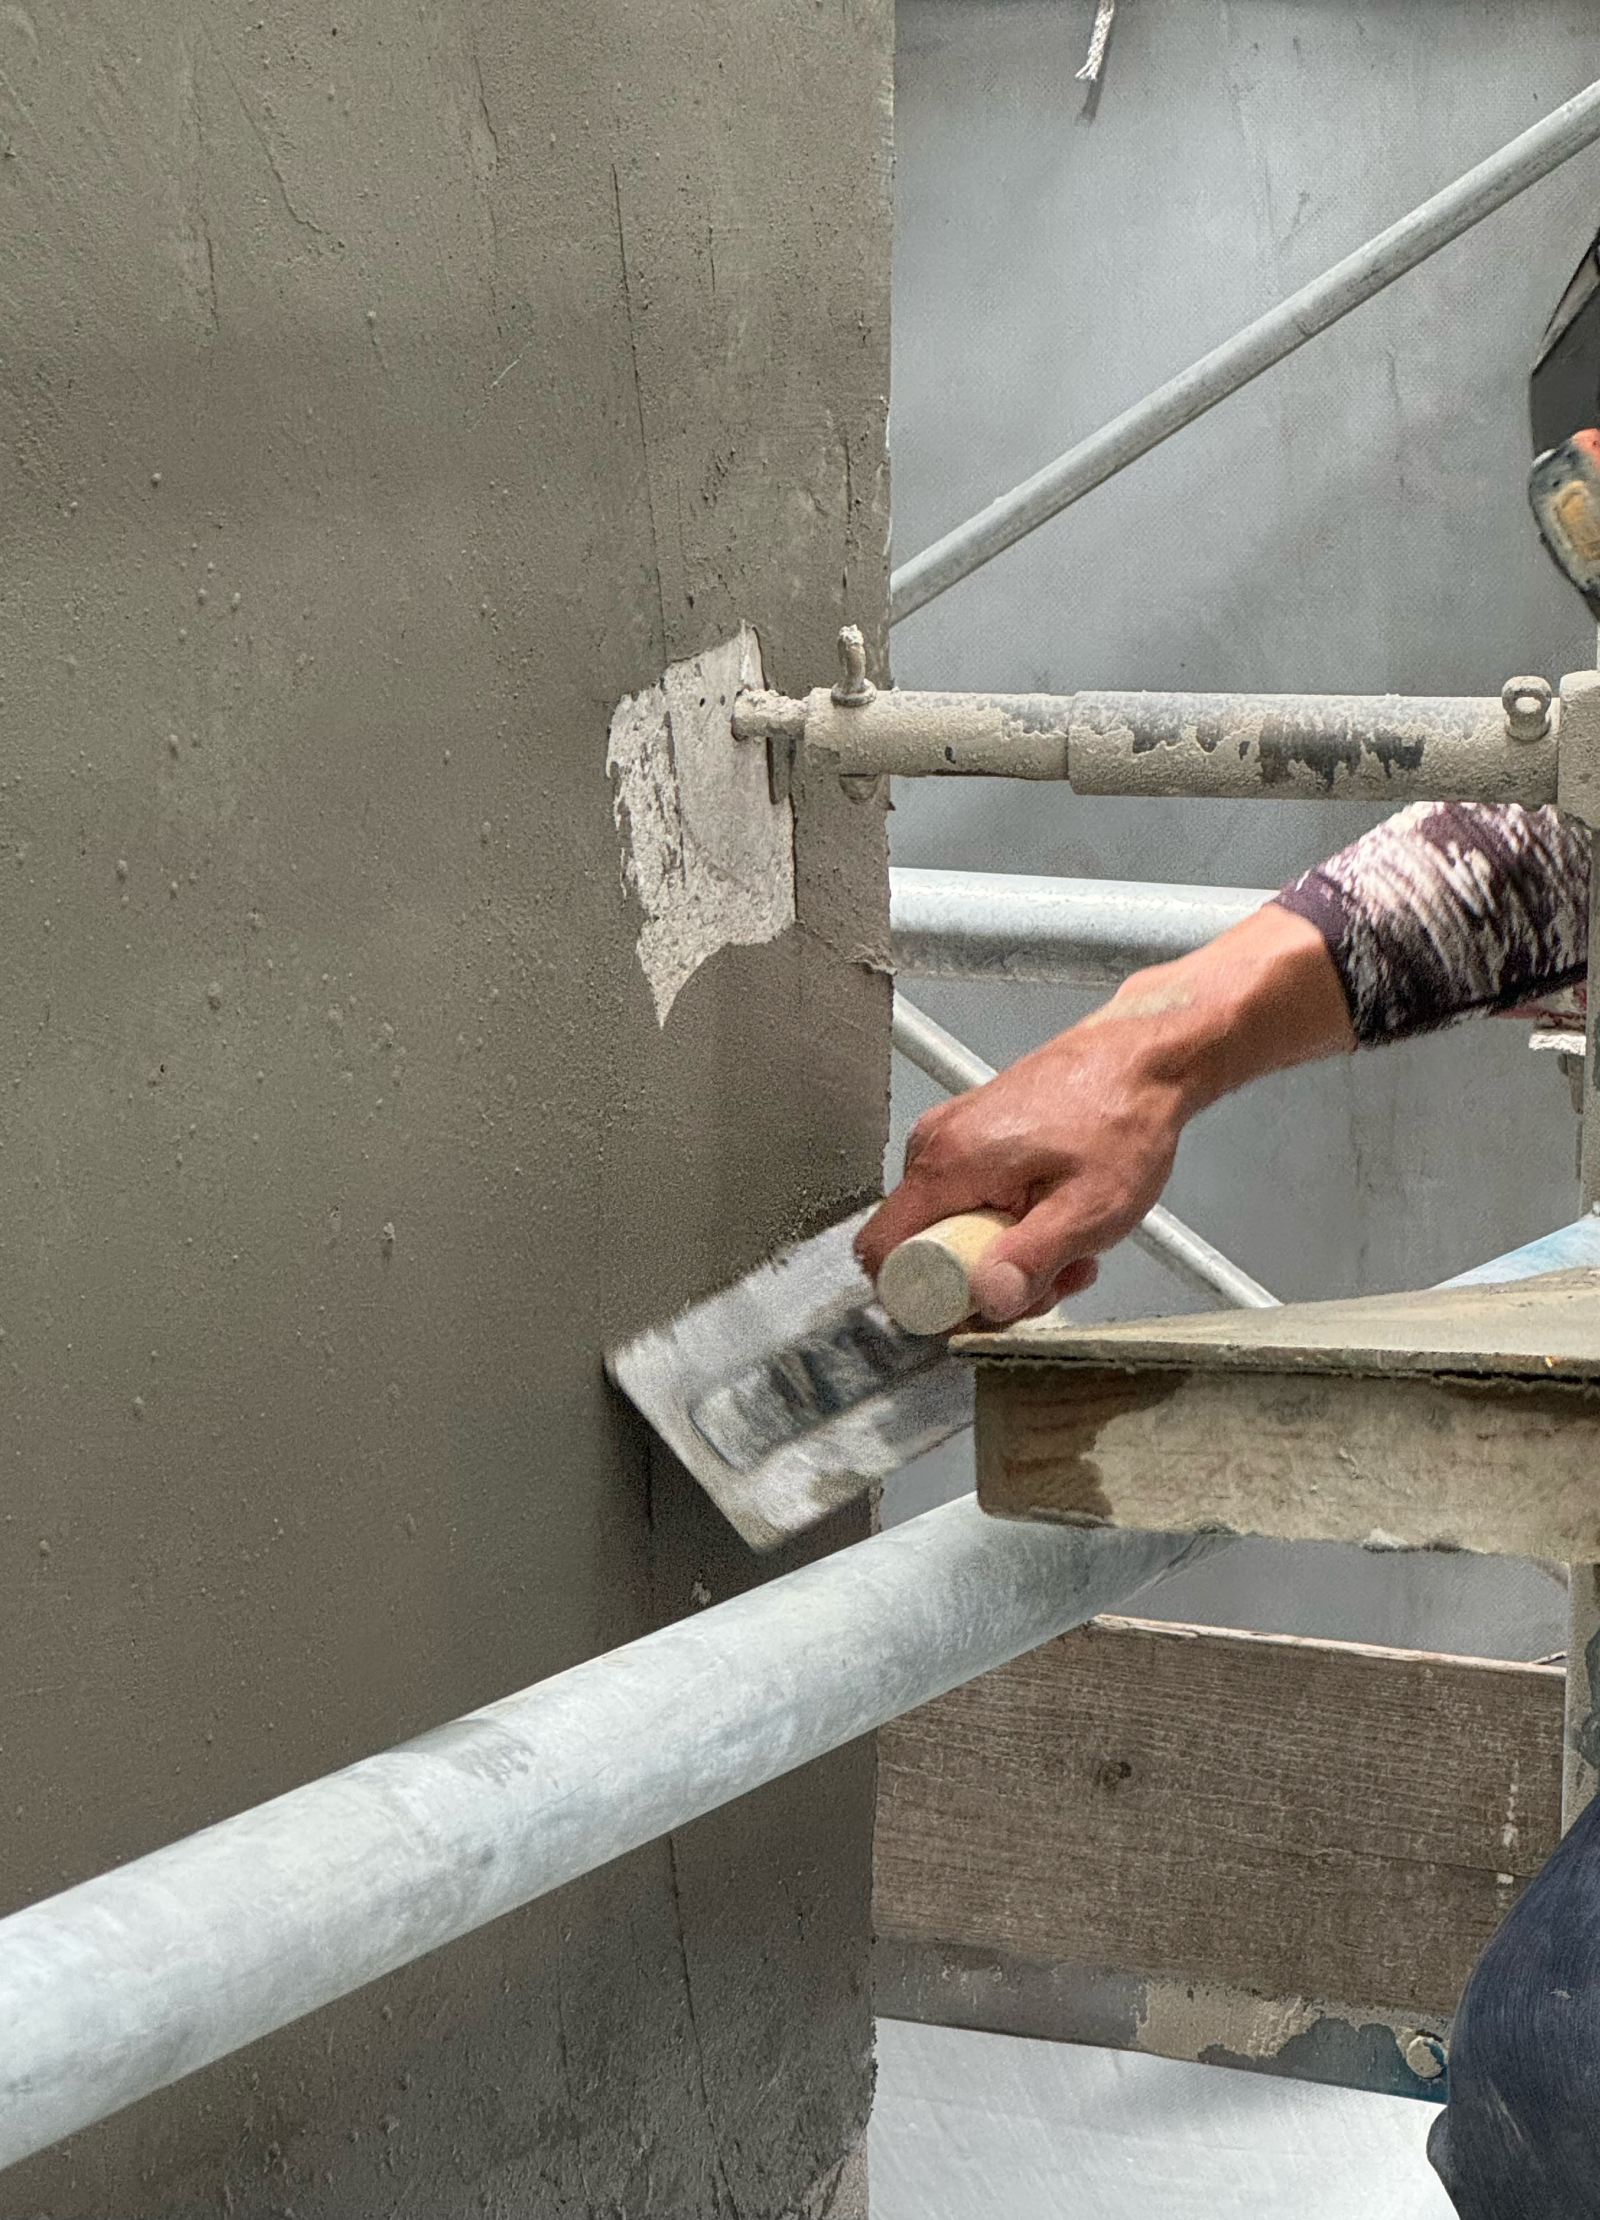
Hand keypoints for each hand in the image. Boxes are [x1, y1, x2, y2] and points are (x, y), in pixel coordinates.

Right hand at [857, 1009, 1188, 1323]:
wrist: (1142, 1061)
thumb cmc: (1122, 1118)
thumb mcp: (1087, 1209)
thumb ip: (1031, 1261)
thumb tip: (987, 1303)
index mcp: (948, 1163)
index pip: (883, 1253)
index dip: (925, 1297)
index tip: (981, 1305)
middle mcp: (934, 1147)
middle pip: (921, 1252)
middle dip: (983, 1282)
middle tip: (1047, 1280)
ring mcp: (949, 1139)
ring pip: (950, 1232)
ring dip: (1003, 1258)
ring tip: (1066, 1249)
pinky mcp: (969, 1139)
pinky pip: (966, 1204)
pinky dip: (1007, 1227)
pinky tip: (1055, 1223)